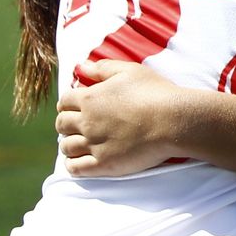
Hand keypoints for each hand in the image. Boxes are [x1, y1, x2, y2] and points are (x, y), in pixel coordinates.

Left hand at [55, 60, 192, 176]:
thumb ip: (102, 68)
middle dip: (66, 124)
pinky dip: (72, 164)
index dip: (68, 104)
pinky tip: (78, 161)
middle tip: (77, 125)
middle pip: (62, 124)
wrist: (173, 120)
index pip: (64, 102)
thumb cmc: (155, 92)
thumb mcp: (130, 71)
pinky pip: (76, 168)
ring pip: (66, 147)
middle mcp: (87, 122)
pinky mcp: (104, 164)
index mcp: (90, 98)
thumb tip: (80, 66)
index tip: (75, 106)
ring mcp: (94, 145)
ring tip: (79, 143)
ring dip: (69, 144)